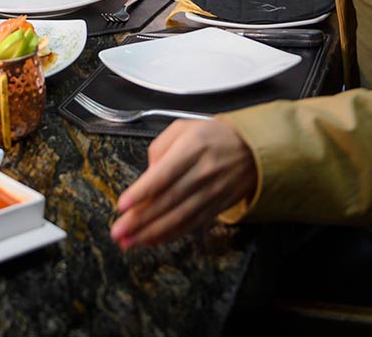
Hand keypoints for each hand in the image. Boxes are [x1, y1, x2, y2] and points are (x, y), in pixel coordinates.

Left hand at [110, 118, 256, 249]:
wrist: (253, 149)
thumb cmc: (211, 136)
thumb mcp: (183, 128)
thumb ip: (159, 148)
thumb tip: (146, 176)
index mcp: (192, 148)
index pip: (164, 174)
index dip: (142, 192)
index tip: (122, 205)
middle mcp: (203, 172)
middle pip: (168, 200)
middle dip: (141, 219)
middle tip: (118, 232)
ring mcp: (212, 192)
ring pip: (180, 217)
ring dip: (152, 233)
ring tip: (130, 242)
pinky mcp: (218, 206)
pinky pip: (193, 224)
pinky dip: (172, 235)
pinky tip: (153, 240)